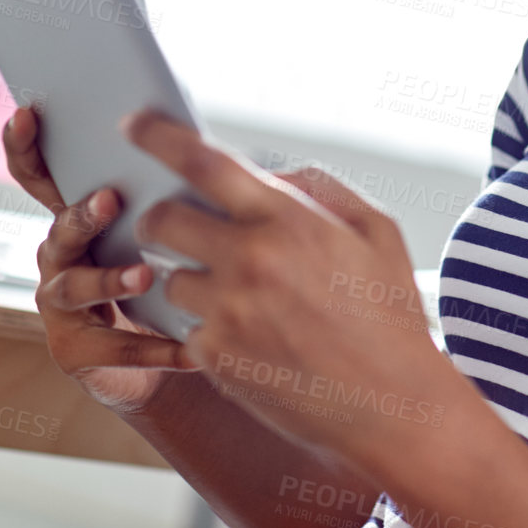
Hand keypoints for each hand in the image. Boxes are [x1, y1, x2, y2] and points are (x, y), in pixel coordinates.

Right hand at [3, 105, 193, 416]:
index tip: (28, 113)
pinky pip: (109, 347)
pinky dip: (150, 347)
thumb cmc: (185, 270)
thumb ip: (187, 185)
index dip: (25, 145)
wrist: (179, 351)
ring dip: (110, 278)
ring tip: (146, 275)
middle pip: (59, 228)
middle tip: (111, 198)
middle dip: (82, 213)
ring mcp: (60, 303)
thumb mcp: (190, 223)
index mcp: (82, 213)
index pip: (41, 173)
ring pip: (73, 286)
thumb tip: (212, 140)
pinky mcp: (73, 351)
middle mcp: (61, 254)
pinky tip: (186, 346)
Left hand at [121, 109, 458, 464]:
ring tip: (239, 296)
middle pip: (161, 220)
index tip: (133, 122)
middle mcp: (249, 261)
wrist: (393, 406)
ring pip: (169, 277)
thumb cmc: (389, 313)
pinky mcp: (215, 359)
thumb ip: (316, 187)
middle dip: (159, 216)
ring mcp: (227, 313)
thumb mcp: (377, 229)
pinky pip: (186, 326)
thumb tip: (263, 174)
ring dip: (191, 277)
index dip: (158, 134)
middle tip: (174, 223)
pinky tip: (250, 336)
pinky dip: (207, 326)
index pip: (202, 161)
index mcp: (287, 219)